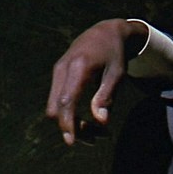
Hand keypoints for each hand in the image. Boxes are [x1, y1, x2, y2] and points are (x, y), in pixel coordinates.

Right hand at [46, 19, 147, 144]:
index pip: (66, 101)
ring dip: (72, 123)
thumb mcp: (118, 74)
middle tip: (98, 138)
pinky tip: (91, 119)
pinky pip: (58, 100)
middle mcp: (62, 69)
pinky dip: (71, 114)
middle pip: (55, 108)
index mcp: (78, 67)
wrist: (106, 31)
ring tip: (98, 132)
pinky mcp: (59, 75)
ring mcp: (58, 72)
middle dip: (72, 127)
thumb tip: (101, 122)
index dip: (68, 122)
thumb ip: (107, 96)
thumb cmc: (116, 53)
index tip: (73, 141)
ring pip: (54, 107)